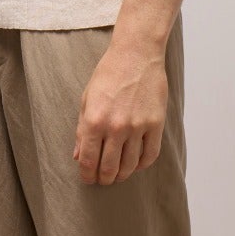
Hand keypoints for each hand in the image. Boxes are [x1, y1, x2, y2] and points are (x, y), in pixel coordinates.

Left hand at [73, 40, 167, 184]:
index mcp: (94, 120)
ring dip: (122, 175)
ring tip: (118, 175)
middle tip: (103, 180)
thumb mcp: (86, 100)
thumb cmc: (108, 74)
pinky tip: (136, 164)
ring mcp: (137, 126)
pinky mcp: (155, 124)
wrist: (136, 55)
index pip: (88, 160)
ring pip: (130, 165)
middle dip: (104, 179)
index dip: (87, 174)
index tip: (88, 178)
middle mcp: (115, 127)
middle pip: (109, 167)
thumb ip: (81, 130)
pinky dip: (142, 165)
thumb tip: (78, 156)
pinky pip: (150, 154)